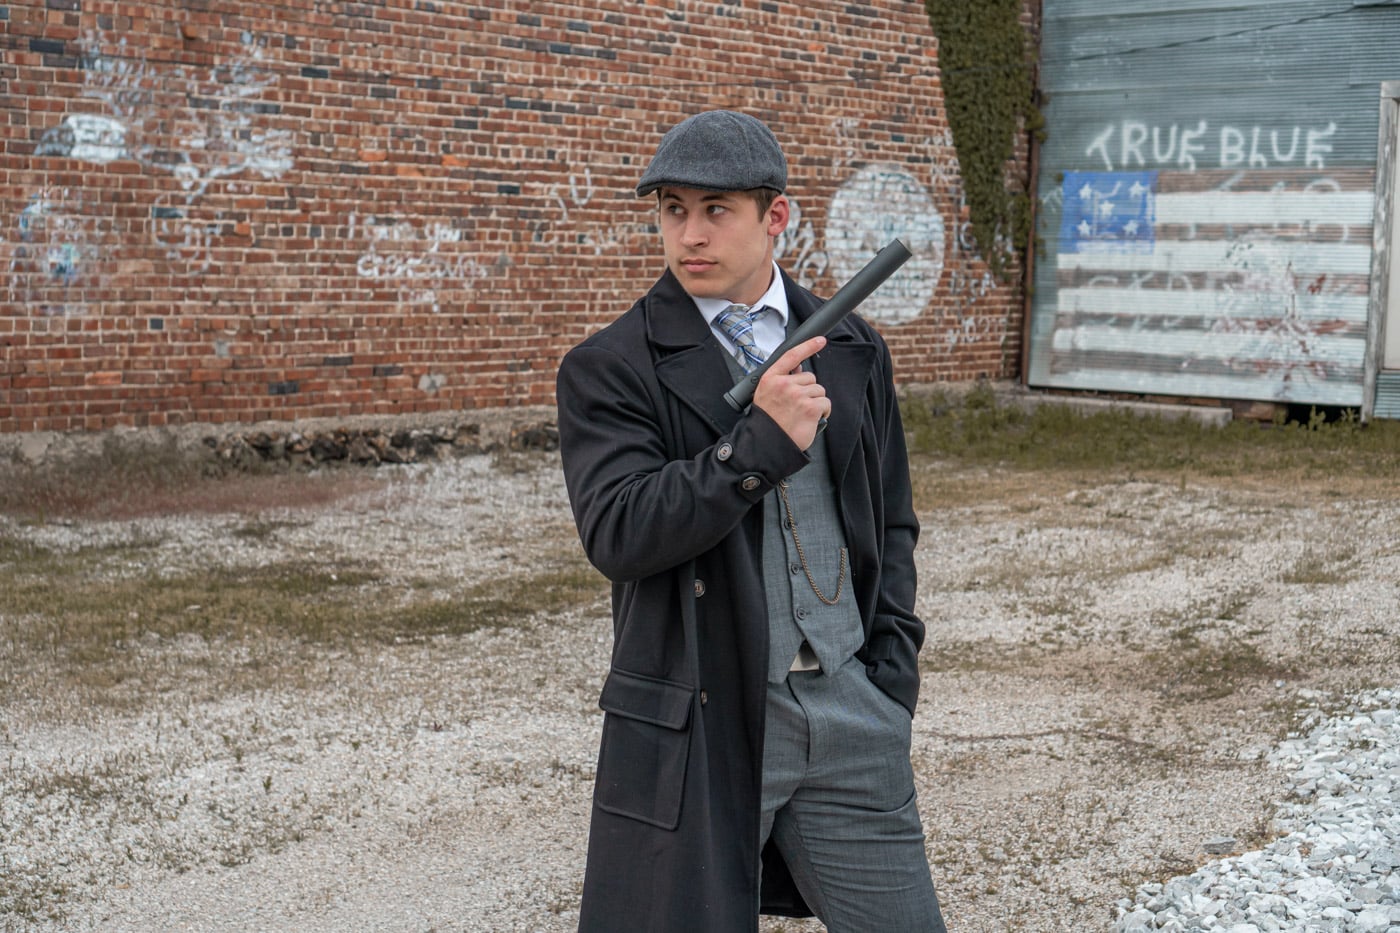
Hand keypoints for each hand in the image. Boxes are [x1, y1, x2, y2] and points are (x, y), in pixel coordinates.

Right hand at [752, 336, 829, 450]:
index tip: (820, 340)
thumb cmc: (768, 421)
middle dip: (808, 390)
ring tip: (802, 414)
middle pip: (810, 377)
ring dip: (816, 402)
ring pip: (819, 390)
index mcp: (771, 378)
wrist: (767, 444)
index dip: (808, 346)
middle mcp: (784, 384)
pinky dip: (823, 411)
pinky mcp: (810, 407)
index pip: (791, 355)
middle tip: (797, 406)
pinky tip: (812, 418)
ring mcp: (797, 395)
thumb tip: (798, 367)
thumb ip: (782, 379)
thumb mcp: (766, 394)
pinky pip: (825, 402)